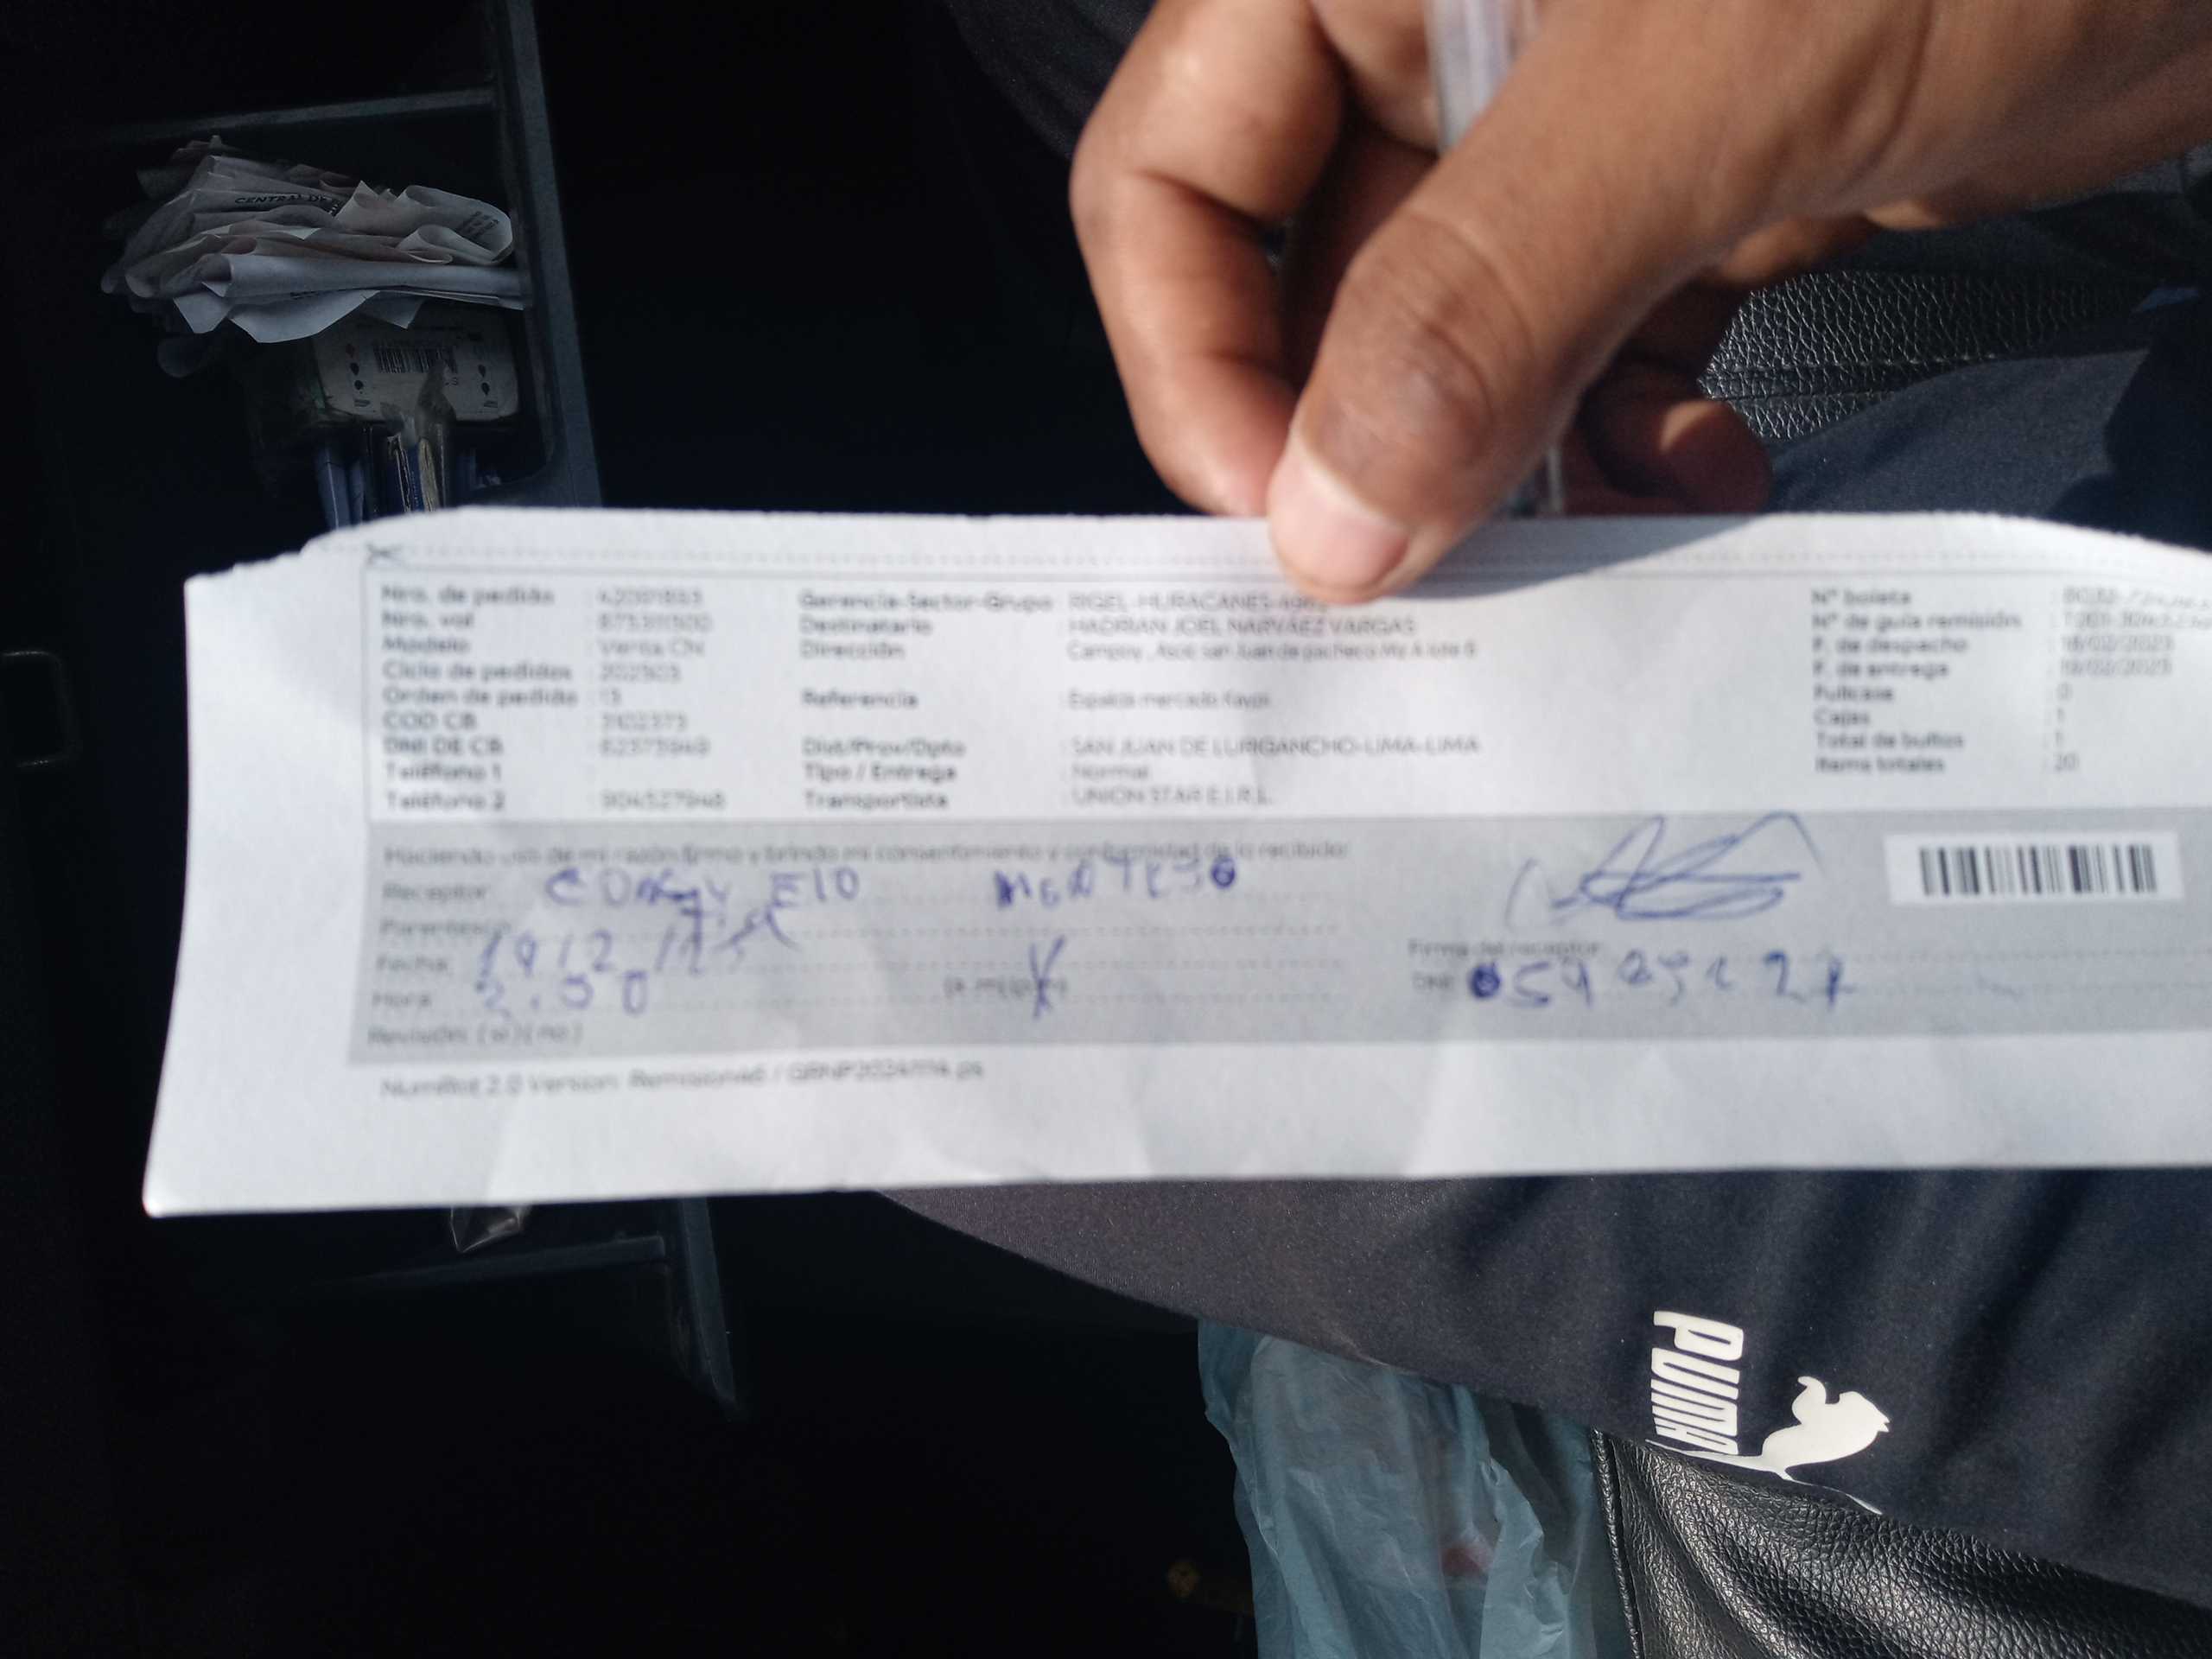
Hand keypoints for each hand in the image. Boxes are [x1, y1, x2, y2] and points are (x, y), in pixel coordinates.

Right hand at [1070, 0, 2211, 599]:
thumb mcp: (1700, 88)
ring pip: (1455, 350)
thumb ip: (1487, 296)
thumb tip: (1329, 525)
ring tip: (1591, 559)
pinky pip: (1591, 358)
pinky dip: (1624, 445)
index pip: (1169, 177)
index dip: (1194, 363)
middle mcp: (1441, 37)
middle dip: (1370, 453)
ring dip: (1506, 475)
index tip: (1290, 530)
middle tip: (1439, 598)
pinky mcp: (1692, 194)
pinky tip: (1699, 488)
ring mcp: (1569, 125)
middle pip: (1307, 289)